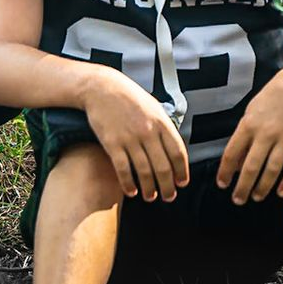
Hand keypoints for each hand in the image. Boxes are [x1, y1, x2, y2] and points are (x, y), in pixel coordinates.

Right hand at [83, 67, 189, 201]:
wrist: (101, 87)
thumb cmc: (127, 96)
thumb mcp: (153, 105)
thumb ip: (164, 126)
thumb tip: (174, 146)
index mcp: (161, 122)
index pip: (178, 153)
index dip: (181, 171)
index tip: (181, 182)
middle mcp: (147, 132)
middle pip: (163, 167)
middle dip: (168, 186)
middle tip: (169, 196)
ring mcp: (129, 138)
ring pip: (144, 172)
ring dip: (149, 189)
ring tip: (150, 196)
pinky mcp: (112, 143)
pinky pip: (123, 169)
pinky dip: (128, 183)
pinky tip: (131, 191)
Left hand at [217, 65, 282, 203]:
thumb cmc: (271, 99)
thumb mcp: (251, 112)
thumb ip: (244, 135)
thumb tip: (237, 159)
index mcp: (248, 125)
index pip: (232, 153)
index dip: (225, 171)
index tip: (222, 184)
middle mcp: (265, 134)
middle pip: (251, 167)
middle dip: (242, 187)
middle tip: (237, 200)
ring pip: (272, 170)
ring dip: (263, 187)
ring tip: (256, 197)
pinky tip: (280, 193)